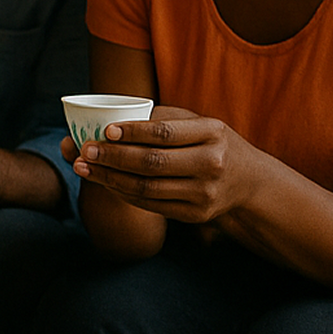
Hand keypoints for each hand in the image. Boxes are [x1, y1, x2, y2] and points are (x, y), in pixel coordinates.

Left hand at [73, 106, 266, 222]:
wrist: (248, 181)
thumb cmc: (210, 143)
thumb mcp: (197, 123)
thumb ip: (158, 119)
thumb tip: (108, 120)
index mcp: (213, 132)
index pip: (166, 132)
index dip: (133, 132)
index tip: (105, 131)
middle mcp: (212, 163)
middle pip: (152, 162)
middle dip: (113, 157)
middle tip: (85, 150)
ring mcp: (205, 193)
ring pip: (147, 187)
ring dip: (109, 178)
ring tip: (84, 167)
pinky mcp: (196, 214)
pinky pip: (151, 205)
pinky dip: (123, 193)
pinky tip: (105, 182)